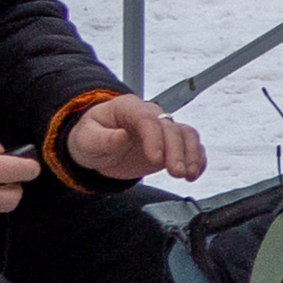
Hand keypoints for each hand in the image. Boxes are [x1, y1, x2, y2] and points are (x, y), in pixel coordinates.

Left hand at [59, 94, 206, 185]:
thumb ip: (102, 138)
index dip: (155, 138)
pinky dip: (197, 159)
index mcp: (128, 108)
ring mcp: (162, 130)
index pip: (147, 119)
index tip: (156, 158)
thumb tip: (122, 136)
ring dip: (191, 155)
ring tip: (187, 175)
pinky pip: (191, 147)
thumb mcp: (86, 139)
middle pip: (171, 128)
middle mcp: (150, 115)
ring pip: (186, 135)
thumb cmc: (88, 138)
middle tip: (176, 172)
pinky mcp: (170, 145)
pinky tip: (195, 173)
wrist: (95, 147)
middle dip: (177, 151)